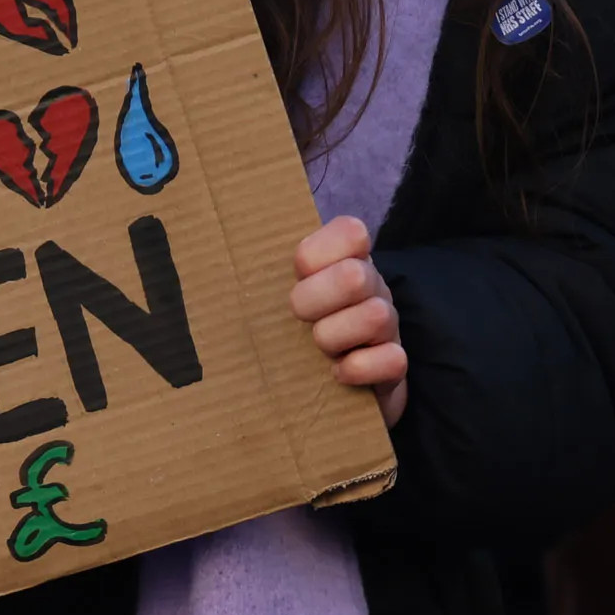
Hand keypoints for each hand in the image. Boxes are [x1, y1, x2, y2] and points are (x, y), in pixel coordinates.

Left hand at [292, 216, 406, 426]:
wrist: (346, 383)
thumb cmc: (309, 326)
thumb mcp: (294, 294)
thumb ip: (271, 274)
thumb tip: (218, 270)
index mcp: (349, 260)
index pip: (350, 232)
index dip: (315, 254)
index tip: (297, 275)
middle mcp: (373, 286)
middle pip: (355, 276)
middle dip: (314, 300)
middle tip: (299, 317)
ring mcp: (389, 325)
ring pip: (375, 317)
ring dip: (335, 336)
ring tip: (320, 349)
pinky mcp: (396, 365)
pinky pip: (391, 360)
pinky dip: (358, 369)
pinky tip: (338, 373)